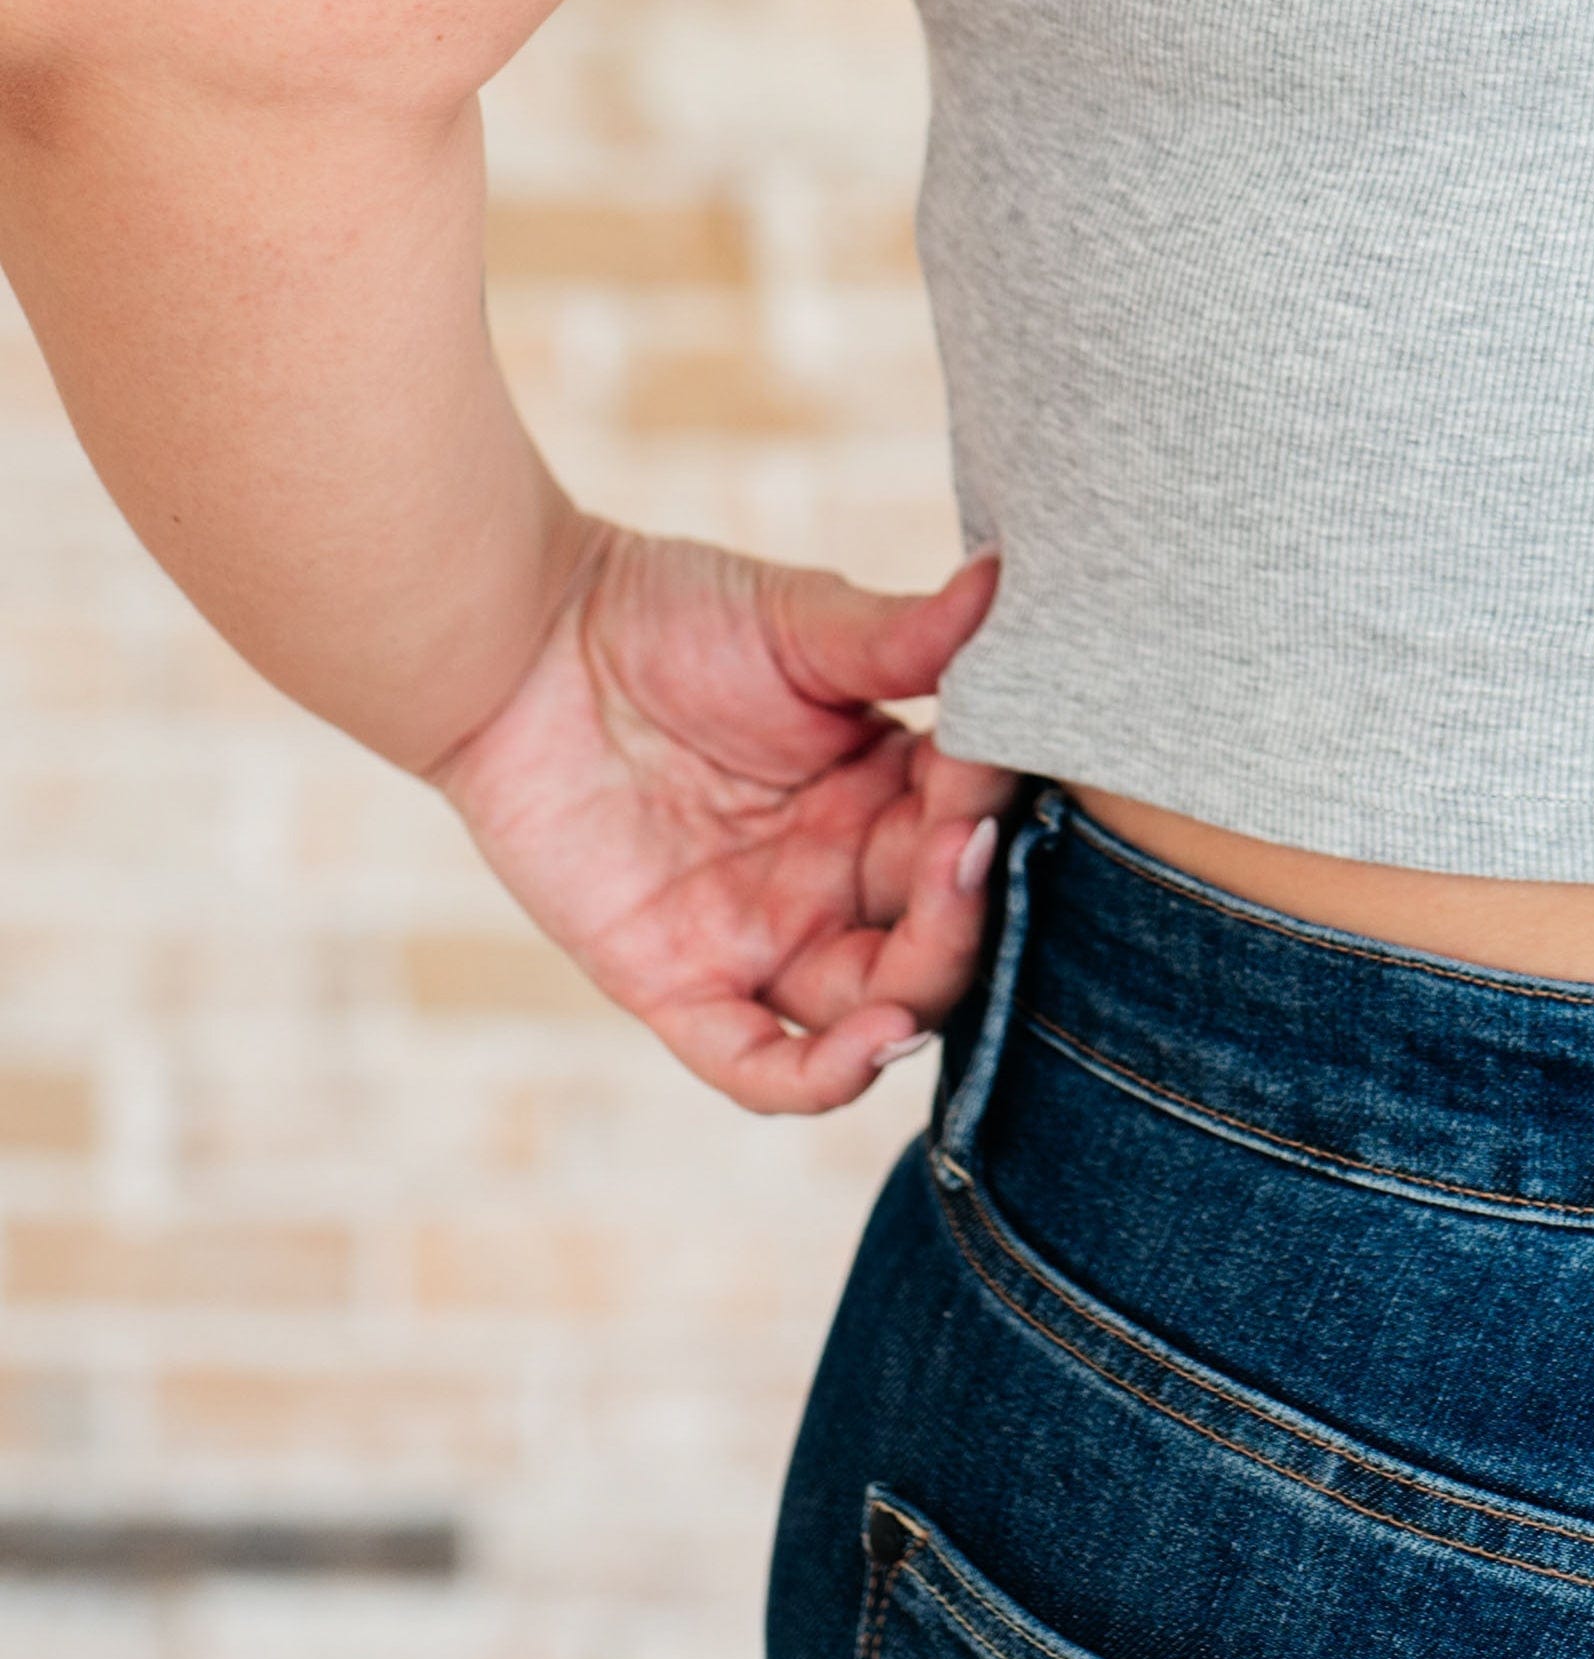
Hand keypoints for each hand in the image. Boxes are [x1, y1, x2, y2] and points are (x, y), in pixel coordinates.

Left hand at [430, 520, 1017, 1112]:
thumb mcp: (802, 625)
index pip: (970, 828)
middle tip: (963, 851)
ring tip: (925, 965)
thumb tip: (1004, 580)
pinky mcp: (677, 983)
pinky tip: (871, 1047)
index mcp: (882, 794)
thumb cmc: (665, 615)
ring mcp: (762, 937)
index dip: (992, 811)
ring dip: (916, 997)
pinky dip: (821, 1078)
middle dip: (965, 911)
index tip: (996, 767)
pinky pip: (758, 1064)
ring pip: (872, 1007)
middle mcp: (837, 877)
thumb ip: (906, 636)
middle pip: (937, 935)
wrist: (523, 641)